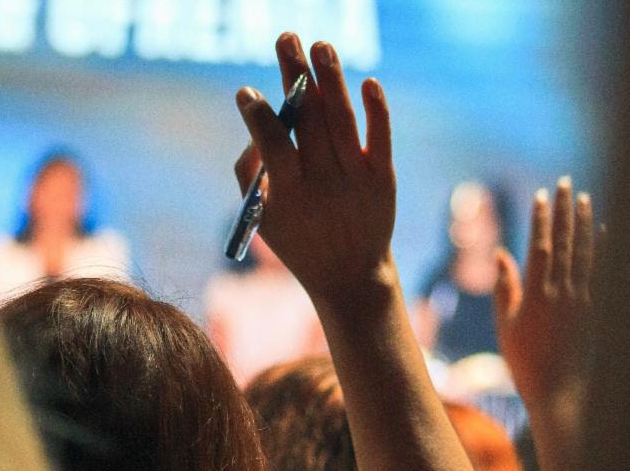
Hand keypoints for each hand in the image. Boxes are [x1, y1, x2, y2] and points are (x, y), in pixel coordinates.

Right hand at [234, 33, 396, 303]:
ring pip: (342, 120)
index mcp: (290, 193)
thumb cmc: (298, 239)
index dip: (260, 116)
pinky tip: (367, 82)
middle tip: (286, 36)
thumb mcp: (262, 218)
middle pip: (309, 120)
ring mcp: (356, 178)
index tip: (247, 91)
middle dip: (295, 75)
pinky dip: (376, 110)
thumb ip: (249, 174)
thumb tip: (255, 127)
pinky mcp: (382, 178)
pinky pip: (380, 138)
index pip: (274, 144)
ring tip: (320, 45)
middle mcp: (324, 182)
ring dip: (332, 79)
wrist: (350, 274)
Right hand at [494, 177, 594, 411]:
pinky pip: (601, 271)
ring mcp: (582, 299)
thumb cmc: (525, 361)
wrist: (559, 391)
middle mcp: (562, 292)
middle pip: (564, 242)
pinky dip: (602, 249)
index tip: (541, 195)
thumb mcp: (506, 324)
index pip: (539, 246)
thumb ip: (506, 287)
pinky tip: (604, 231)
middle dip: (565, 210)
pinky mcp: (596, 309)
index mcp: (536, 294)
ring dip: (584, 223)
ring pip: (584, 252)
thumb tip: (502, 254)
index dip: (540, 219)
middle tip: (566, 183)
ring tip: (584, 199)